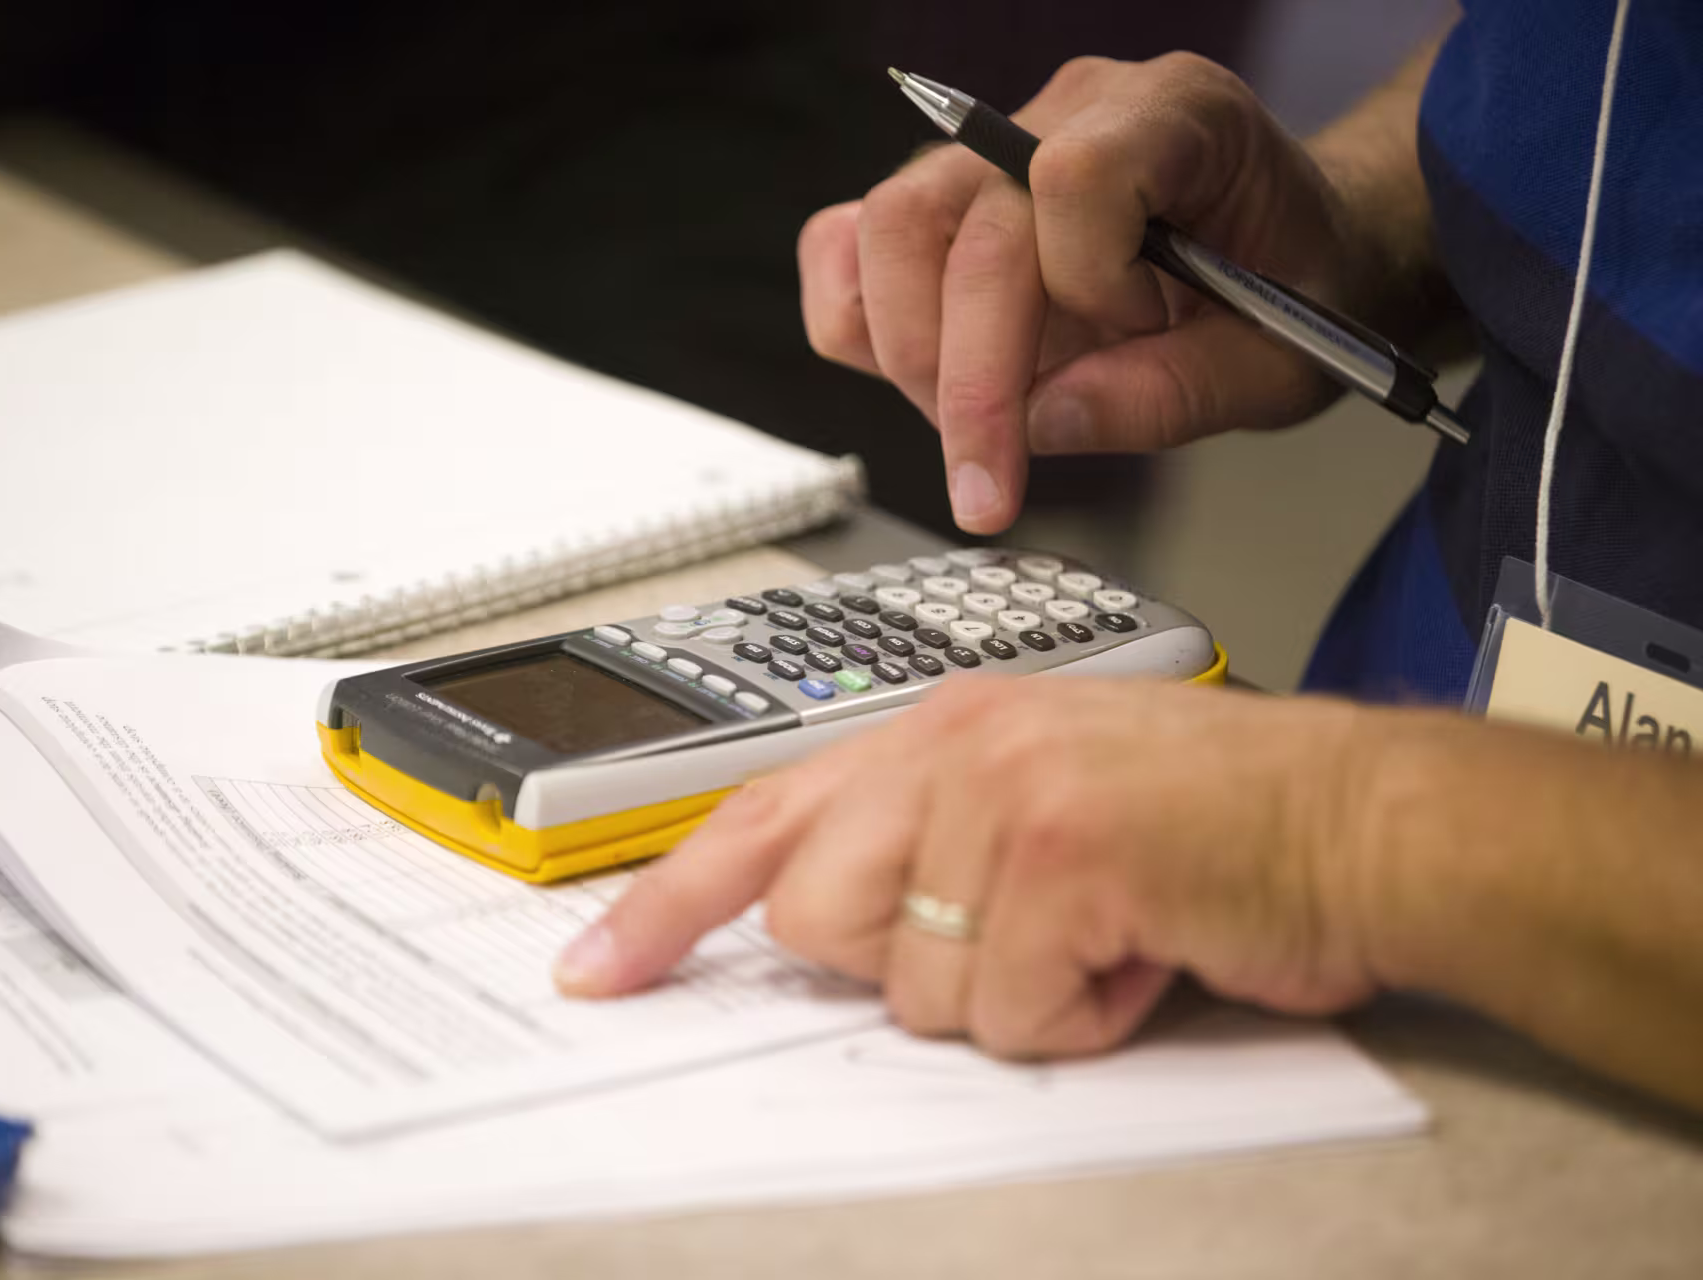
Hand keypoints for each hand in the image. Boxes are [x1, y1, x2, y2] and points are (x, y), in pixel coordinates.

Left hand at [555, 678, 1379, 1058]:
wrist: (1360, 820)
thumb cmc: (1209, 824)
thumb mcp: (1038, 802)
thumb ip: (924, 845)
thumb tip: (830, 930)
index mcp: (935, 727)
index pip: (756, 817)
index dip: (666, 905)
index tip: (602, 968)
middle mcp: (954, 743)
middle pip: (817, 921)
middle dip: (914, 963)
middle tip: (1025, 929)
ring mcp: (1004, 792)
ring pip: (915, 985)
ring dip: (1018, 994)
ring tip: (1102, 932)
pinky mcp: (1062, 853)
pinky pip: (1011, 1011)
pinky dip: (1085, 1014)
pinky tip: (1143, 949)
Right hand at [799, 54, 1369, 532]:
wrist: (1293, 254)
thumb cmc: (1291, 290)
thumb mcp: (1279, 366)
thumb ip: (1170, 393)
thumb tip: (1037, 422)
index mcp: (1178, 117)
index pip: (1076, 176)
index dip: (1087, 281)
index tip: (1133, 335)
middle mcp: (1070, 112)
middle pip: (959, 222)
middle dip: (964, 376)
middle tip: (986, 483)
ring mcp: (992, 151)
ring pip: (887, 229)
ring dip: (910, 355)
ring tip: (971, 429)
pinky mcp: (942, 200)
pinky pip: (847, 241)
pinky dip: (857, 322)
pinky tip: (918, 380)